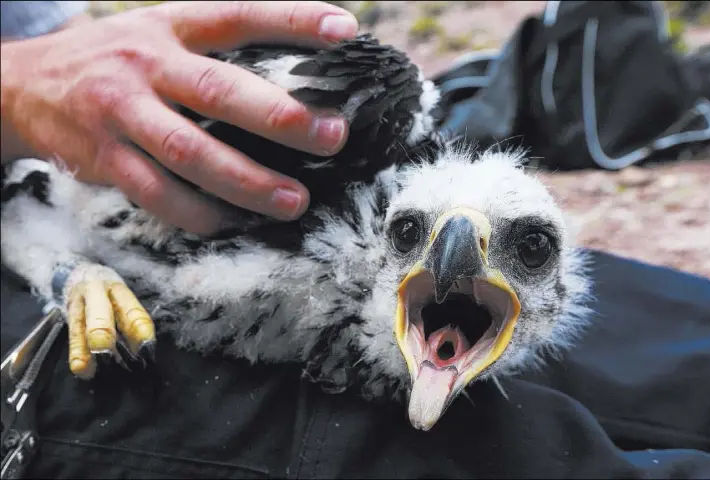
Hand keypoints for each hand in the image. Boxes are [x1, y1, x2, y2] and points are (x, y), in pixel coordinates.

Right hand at [0, 1, 358, 233]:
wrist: (24, 84)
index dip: (290, 20)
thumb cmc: (117, 60)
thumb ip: (214, 49)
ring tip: (295, 201)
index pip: (237, 15)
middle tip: (332, 138)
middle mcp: (146, 65)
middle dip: (280, 119)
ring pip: (190, 154)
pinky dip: (199, 214)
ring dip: (248, 182)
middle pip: (219, 91)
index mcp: (170, 26)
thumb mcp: (160, 32)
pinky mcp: (103, 158)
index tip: (342, 30)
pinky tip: (234, 222)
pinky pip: (157, 195)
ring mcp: (121, 113)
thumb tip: (296, 75)